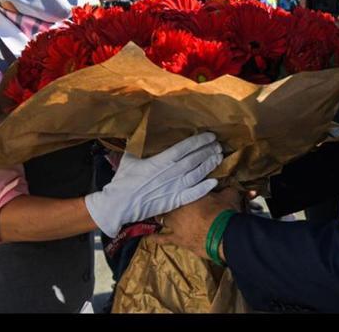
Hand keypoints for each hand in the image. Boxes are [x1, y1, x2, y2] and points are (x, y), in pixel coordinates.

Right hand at [85, 132, 222, 237]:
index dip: (199, 141)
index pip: (185, 147)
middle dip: (208, 151)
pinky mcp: (174, 201)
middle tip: (219, 144)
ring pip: (197, 174)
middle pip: (194, 159)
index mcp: (161, 160)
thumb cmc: (123, 180)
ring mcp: (174, 188)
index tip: (210, 136)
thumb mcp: (129, 157)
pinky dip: (204, 188)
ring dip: (209, 165)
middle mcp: (171, 172)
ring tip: (219, 157)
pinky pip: (193, 194)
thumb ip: (139, 145)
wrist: (119, 204)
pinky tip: (214, 181)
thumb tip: (140, 133)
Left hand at [150, 187, 240, 261]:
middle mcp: (179, 207)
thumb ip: (226, 189)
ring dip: (161, 216)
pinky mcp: (178, 239)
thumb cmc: (225, 212)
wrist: (224, 235)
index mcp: (189, 193)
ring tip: (156, 215)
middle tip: (165, 198)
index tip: (172, 184)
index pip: (178, 187)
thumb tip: (230, 185)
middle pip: (167, 202)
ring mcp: (176, 224)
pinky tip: (149, 237)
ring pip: (163, 218)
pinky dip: (156, 238)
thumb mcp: (229, 195)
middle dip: (166, 201)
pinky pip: (164, 239)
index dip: (175, 187)